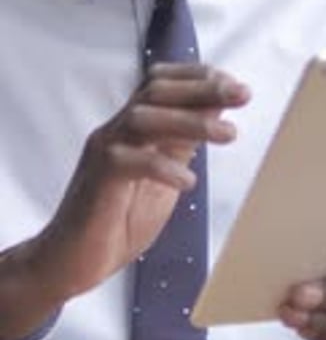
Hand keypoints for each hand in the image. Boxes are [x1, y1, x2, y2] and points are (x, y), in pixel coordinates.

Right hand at [35, 63, 249, 301]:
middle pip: (155, 92)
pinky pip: (128, 162)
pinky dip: (162, 166)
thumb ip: (182, 146)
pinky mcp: (97, 180)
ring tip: (229, 135)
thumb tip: (216, 113)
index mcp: (132, 128)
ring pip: (143, 119)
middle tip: (242, 94)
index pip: (162, 84)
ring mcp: (103, 152)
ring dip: (190, 122)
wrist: (70, 261)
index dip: (198, 78)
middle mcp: (116, 131)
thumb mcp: (164, 178)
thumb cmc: (118, 220)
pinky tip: (188, 181)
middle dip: (202, 89)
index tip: (234, 84)